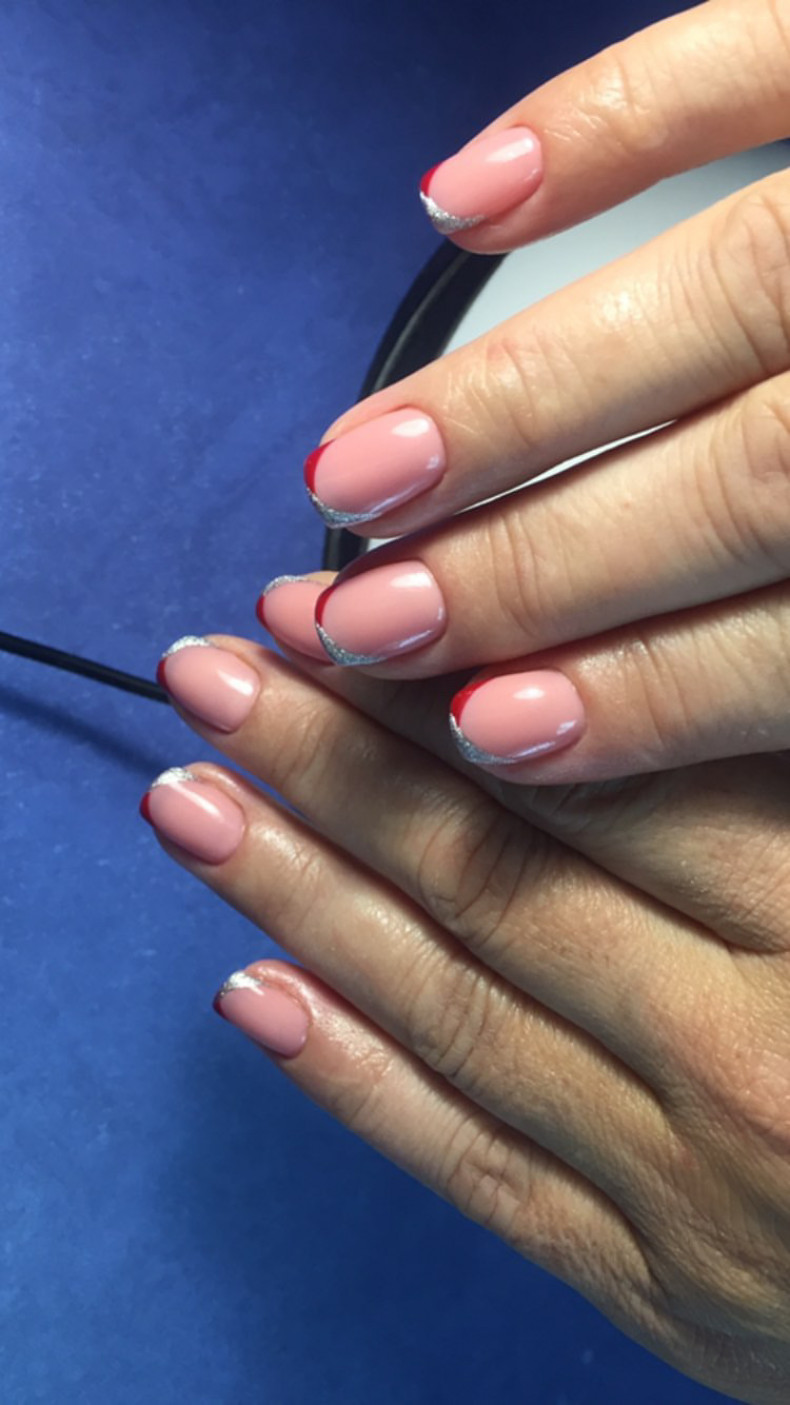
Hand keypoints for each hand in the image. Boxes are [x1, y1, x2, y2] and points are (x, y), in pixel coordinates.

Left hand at [145, 631, 789, 1403]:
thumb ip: (769, 781)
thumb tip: (597, 672)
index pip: (594, 772)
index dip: (441, 685)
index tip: (328, 611)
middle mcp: (749, 1050)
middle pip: (497, 872)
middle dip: (333, 763)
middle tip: (214, 676)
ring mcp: (686, 1182)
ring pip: (455, 1008)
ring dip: (300, 896)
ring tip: (187, 801)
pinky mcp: (650, 1279)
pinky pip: (475, 1167)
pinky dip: (351, 1081)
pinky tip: (250, 992)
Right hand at [260, 0, 789, 784]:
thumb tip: (660, 692)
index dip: (658, 690)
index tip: (500, 729)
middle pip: (758, 480)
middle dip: (549, 567)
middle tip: (381, 622)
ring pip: (735, 290)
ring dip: (527, 394)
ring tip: (366, 474)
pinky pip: (753, 54)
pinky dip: (603, 116)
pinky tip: (459, 197)